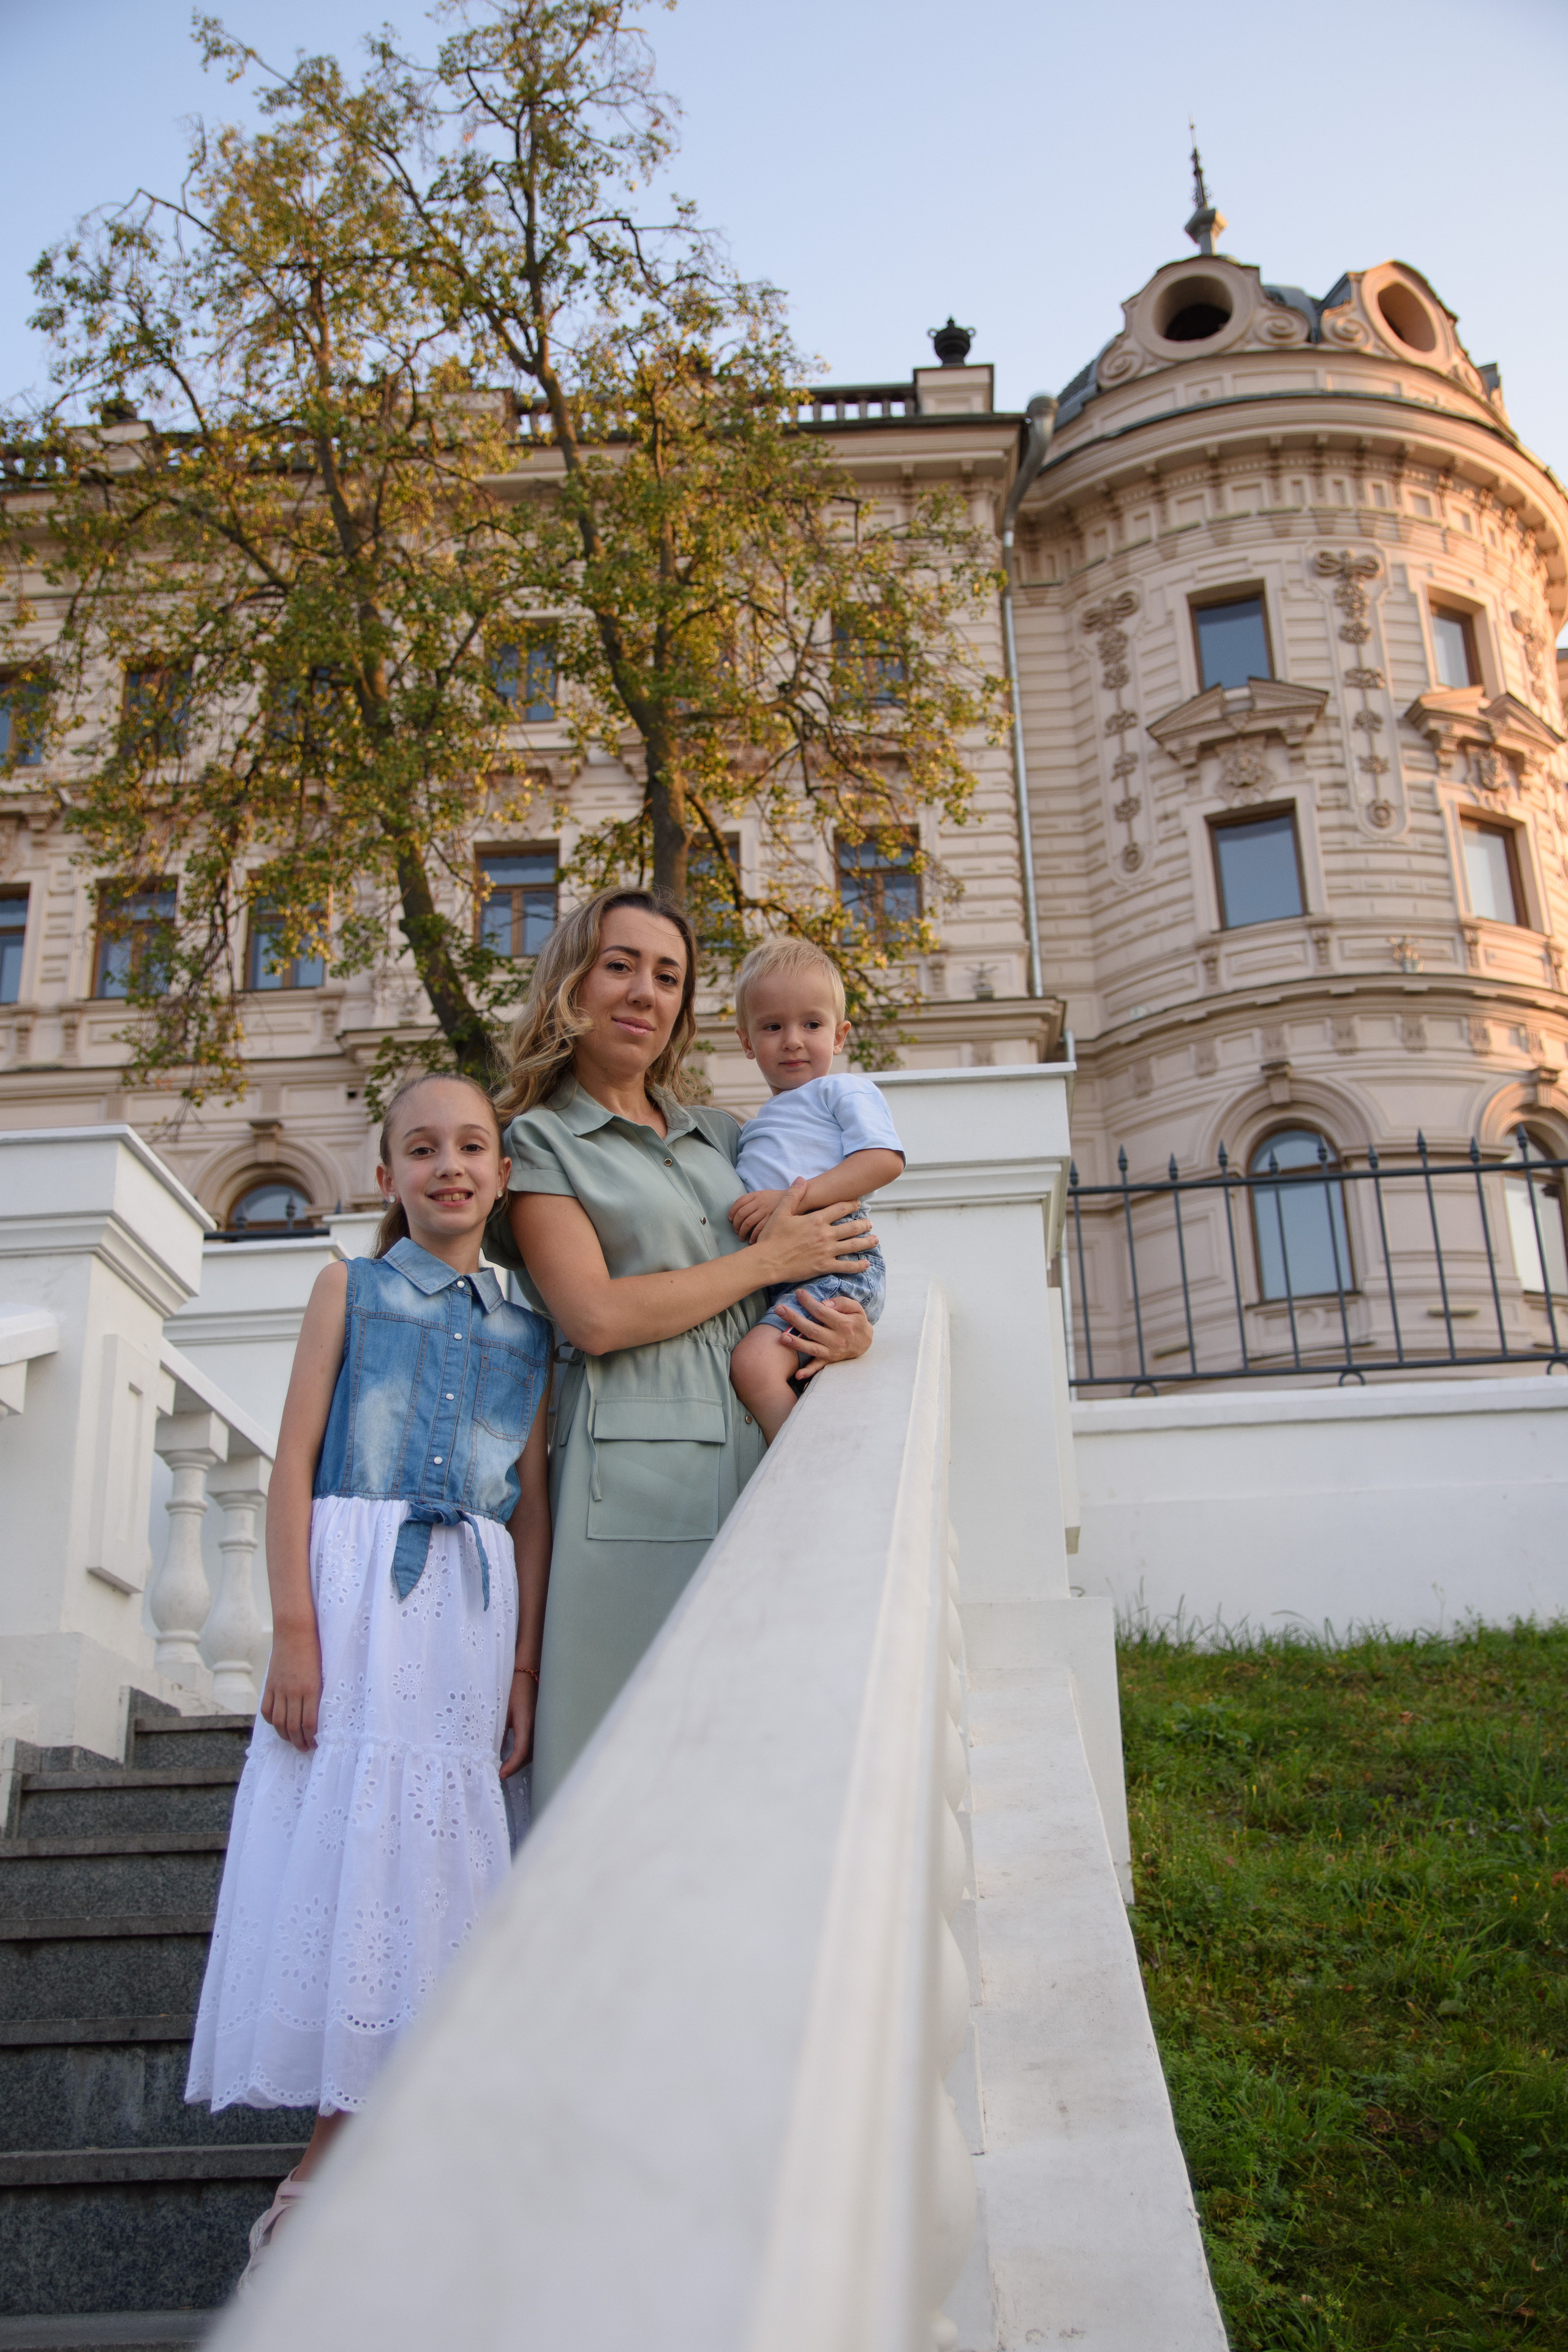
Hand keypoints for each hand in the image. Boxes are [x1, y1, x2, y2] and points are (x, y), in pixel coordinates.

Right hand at [260, 1621, 322, 1750]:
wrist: (295, 1631)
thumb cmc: (314, 1650)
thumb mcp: (322, 1673)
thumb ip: (318, 1694)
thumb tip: (316, 1716)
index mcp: (311, 1689)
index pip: (310, 1722)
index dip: (311, 1737)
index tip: (315, 1744)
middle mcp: (294, 1691)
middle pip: (293, 1726)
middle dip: (299, 1742)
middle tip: (304, 1749)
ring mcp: (279, 1689)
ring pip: (278, 1722)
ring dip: (285, 1736)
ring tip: (292, 1742)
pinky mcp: (269, 1685)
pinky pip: (267, 1710)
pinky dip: (271, 1721)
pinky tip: (277, 1725)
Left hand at [500, 1668, 537, 1777]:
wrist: (527, 1674)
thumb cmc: (513, 1689)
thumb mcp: (502, 1709)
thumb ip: (498, 1730)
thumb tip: (491, 1748)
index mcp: (525, 1722)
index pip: (521, 1750)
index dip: (511, 1765)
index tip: (501, 1774)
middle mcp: (536, 1727)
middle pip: (529, 1755)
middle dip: (516, 1767)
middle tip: (501, 1773)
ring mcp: (540, 1726)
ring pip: (534, 1751)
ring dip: (521, 1761)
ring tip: (507, 1766)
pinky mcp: (539, 1724)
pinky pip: (535, 1743)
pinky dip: (526, 1752)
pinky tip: (516, 1754)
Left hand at [729, 1187, 785, 1241]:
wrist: (799, 1200)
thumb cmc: (780, 1200)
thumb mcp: (766, 1195)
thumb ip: (754, 1201)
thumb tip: (740, 1212)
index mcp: (757, 1195)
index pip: (739, 1202)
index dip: (732, 1212)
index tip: (730, 1219)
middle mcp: (760, 1202)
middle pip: (741, 1214)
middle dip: (736, 1224)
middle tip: (736, 1231)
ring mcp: (766, 1211)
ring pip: (747, 1222)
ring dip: (742, 1232)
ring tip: (741, 1237)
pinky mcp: (772, 1220)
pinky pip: (758, 1229)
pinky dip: (753, 1236)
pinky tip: (751, 1241)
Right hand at [753, 1179, 875, 1285]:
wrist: (768, 1261)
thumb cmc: (772, 1237)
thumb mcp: (780, 1212)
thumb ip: (793, 1195)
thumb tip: (801, 1179)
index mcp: (816, 1219)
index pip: (839, 1209)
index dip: (851, 1205)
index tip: (858, 1203)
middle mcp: (825, 1234)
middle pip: (851, 1227)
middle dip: (863, 1224)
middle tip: (870, 1223)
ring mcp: (827, 1251)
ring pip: (853, 1245)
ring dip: (866, 1242)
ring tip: (875, 1239)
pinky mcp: (824, 1266)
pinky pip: (846, 1266)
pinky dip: (858, 1266)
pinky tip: (866, 1264)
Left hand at [774, 1290, 874, 1379]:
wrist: (866, 1342)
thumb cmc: (857, 1322)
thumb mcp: (856, 1309)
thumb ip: (842, 1303)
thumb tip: (824, 1303)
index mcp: (844, 1324)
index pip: (822, 1312)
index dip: (809, 1302)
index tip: (798, 1294)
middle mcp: (837, 1340)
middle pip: (812, 1329)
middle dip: (794, 1319)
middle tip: (779, 1309)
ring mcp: (832, 1352)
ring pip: (812, 1348)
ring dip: (796, 1343)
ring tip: (781, 1337)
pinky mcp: (829, 1361)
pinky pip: (817, 1367)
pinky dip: (808, 1372)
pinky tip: (797, 1375)